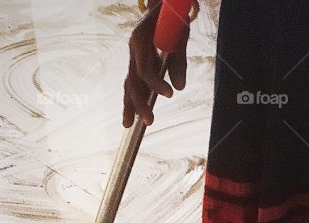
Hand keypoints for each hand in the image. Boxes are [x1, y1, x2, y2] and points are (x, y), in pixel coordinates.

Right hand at [123, 2, 188, 127]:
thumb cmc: (173, 17)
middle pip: (133, 80)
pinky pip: (132, 82)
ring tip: (128, 125)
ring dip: (130, 104)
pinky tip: (130, 116)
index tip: (169, 95)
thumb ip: (179, 60)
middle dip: (139, 102)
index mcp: (140, 39)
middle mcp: (133, 49)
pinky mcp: (137, 61)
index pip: (145, 68)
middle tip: (149, 120)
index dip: (156, 83)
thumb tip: (180, 87)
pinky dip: (131, 98)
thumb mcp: (180, 34)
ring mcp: (133, 56)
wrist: (163, 5)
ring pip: (129, 83)